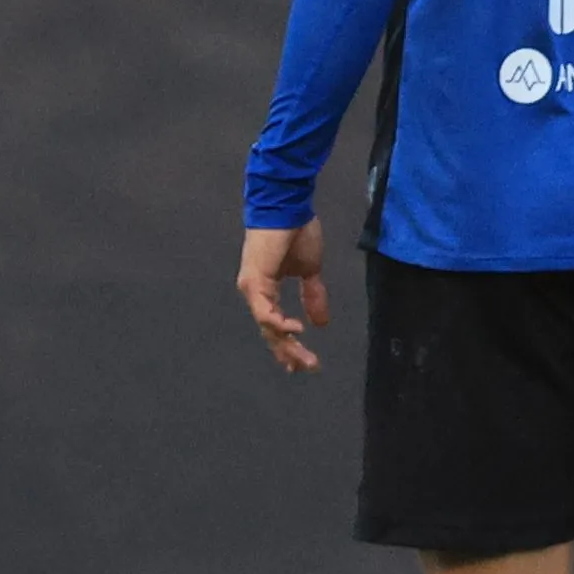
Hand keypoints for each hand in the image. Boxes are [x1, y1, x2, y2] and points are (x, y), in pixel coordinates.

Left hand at [239, 220, 328, 372]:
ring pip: (267, 327)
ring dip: (288, 344)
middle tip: (308, 367)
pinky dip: (280, 324)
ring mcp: (252, 288)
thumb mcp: (310, 271)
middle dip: (290, 353)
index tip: (302, 364)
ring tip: (306, 357)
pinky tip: (297, 330)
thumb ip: (313, 296)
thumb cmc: (296, 232)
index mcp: (266, 291)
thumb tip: (321, 324)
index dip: (287, 346)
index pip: (275, 326)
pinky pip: (265, 311)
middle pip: (270, 332)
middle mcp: (255, 293)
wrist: (288, 206)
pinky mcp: (254, 281)